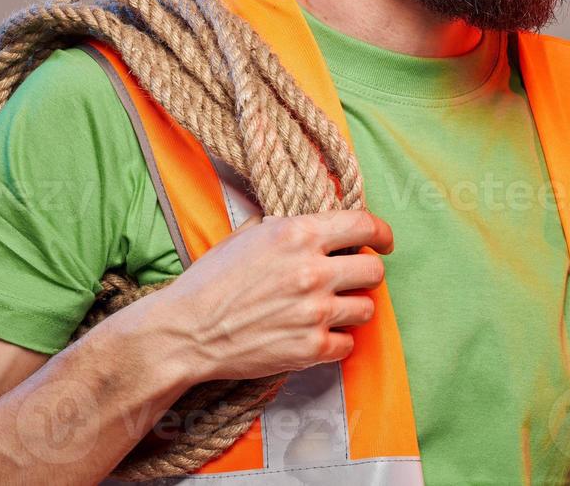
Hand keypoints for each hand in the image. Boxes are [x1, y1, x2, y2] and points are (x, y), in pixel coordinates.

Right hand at [140, 209, 393, 382]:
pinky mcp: (311, 349)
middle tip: (348, 279)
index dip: (381, 233)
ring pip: (367, 309)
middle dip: (364, 273)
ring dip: (352, 308)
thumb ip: (288, 225)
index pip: (365, 225)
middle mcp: (313, 271)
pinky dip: (336, 341)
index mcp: (299, 234)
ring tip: (329, 308)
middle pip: (374, 271)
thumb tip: (316, 221)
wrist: (187, 331)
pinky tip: (316, 334)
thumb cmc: (212, 280)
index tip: (383, 242)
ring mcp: (315, 312)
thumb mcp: (248, 234)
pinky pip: (348, 344)